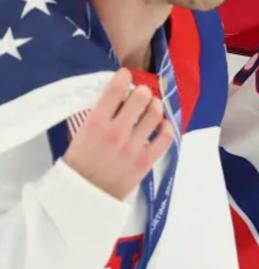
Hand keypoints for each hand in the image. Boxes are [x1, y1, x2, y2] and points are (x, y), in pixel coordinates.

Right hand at [62, 68, 173, 199]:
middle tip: (141, 94)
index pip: (115, 90)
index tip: (126, 74)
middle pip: (141, 98)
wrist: (85, 194)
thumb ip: (99, 115)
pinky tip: (161, 126)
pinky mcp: (146, 161)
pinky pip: (167, 137)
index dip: (124, 76)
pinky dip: (167, 127)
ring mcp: (134, 147)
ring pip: (156, 114)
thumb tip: (118, 96)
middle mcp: (116, 132)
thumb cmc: (80, 162)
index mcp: (95, 123)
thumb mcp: (80, 133)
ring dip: (156, 106)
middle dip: (143, 92)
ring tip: (152, 107)